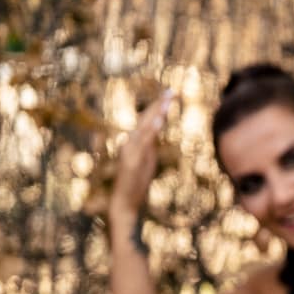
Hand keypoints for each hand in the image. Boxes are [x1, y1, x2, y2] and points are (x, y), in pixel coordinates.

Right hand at [111, 89, 175, 221]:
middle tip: (171, 90)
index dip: (158, 109)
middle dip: (159, 105)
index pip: (148, 122)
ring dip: (156, 113)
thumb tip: (154, 137)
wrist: (122, 204)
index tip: (168, 95)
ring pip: (145, 128)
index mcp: (135, 144)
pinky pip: (143, 143)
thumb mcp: (145, 164)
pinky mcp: (131, 160)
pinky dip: (150, 130)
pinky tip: (158, 120)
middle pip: (146, 120)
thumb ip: (148, 149)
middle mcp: (131, 144)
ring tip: (167, 99)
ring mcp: (130, 151)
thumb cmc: (133, 186)